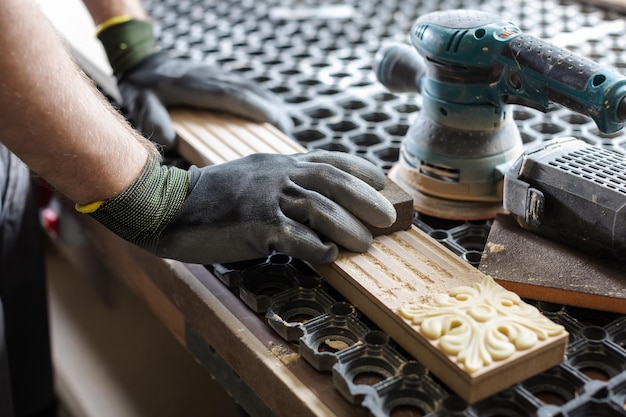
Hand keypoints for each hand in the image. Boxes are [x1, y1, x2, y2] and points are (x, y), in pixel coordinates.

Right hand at [84, 150, 395, 264]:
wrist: (170, 206)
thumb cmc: (214, 196)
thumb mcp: (254, 174)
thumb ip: (284, 179)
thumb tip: (318, 197)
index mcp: (280, 162)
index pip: (331, 160)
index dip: (362, 171)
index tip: (382, 184)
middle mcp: (278, 175)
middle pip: (335, 182)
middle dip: (367, 200)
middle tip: (387, 219)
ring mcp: (267, 198)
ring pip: (322, 209)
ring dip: (349, 229)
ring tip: (365, 245)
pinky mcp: (256, 225)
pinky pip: (296, 238)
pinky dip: (317, 248)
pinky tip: (327, 256)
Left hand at [117, 51, 292, 147]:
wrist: (142, 61)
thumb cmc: (143, 86)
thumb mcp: (141, 104)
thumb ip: (153, 120)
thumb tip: (169, 141)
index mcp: (196, 87)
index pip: (231, 95)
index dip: (253, 107)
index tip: (273, 120)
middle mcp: (212, 78)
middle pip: (249, 92)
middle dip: (271, 109)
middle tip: (288, 131)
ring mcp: (218, 75)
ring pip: (251, 88)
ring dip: (270, 104)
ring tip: (285, 127)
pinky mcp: (221, 77)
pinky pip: (247, 87)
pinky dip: (263, 99)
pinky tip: (272, 112)